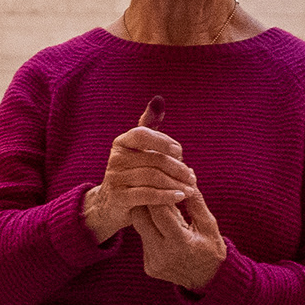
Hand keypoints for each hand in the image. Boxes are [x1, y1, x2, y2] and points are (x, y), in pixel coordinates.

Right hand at [82, 97, 194, 243]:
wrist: (112, 205)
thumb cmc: (133, 173)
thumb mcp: (140, 149)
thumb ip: (149, 126)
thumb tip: (158, 99)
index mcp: (122, 142)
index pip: (143, 134)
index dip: (163, 141)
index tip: (180, 152)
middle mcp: (116, 157)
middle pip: (153, 158)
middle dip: (177, 168)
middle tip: (192, 177)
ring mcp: (115, 177)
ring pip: (152, 176)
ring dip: (176, 183)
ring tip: (190, 189)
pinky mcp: (118, 197)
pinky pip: (147, 194)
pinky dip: (167, 196)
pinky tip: (180, 197)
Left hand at [133, 185, 226, 291]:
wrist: (210, 281)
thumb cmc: (212, 250)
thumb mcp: (209, 226)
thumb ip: (196, 202)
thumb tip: (187, 174)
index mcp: (180, 243)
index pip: (159, 211)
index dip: (159, 194)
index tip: (162, 183)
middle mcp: (162, 255)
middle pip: (140, 218)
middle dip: (146, 202)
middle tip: (153, 191)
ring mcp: (153, 262)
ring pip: (140, 228)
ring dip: (148, 216)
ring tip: (160, 209)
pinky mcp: (148, 267)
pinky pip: (144, 241)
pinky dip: (151, 232)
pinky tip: (163, 231)